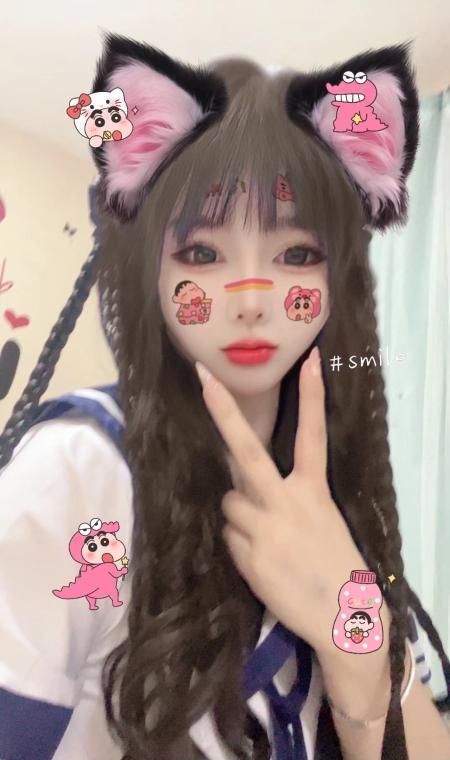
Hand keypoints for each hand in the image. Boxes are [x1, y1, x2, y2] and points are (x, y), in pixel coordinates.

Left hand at [195, 347, 369, 655]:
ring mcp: (264, 528)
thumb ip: (287, 499)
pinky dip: (239, 543)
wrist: (344, 617)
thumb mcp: (322, 521)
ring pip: (229, 503)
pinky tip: (263, 562)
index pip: (313, 436)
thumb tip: (242, 488)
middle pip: (246, 452)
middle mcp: (287, 502)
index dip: (312, 397)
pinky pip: (228, 535)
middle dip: (223, 412)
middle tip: (201, 375)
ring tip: (266, 541)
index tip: (309, 361)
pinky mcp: (248, 555)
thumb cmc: (335, 565)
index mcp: (314, 491)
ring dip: (239, 515)